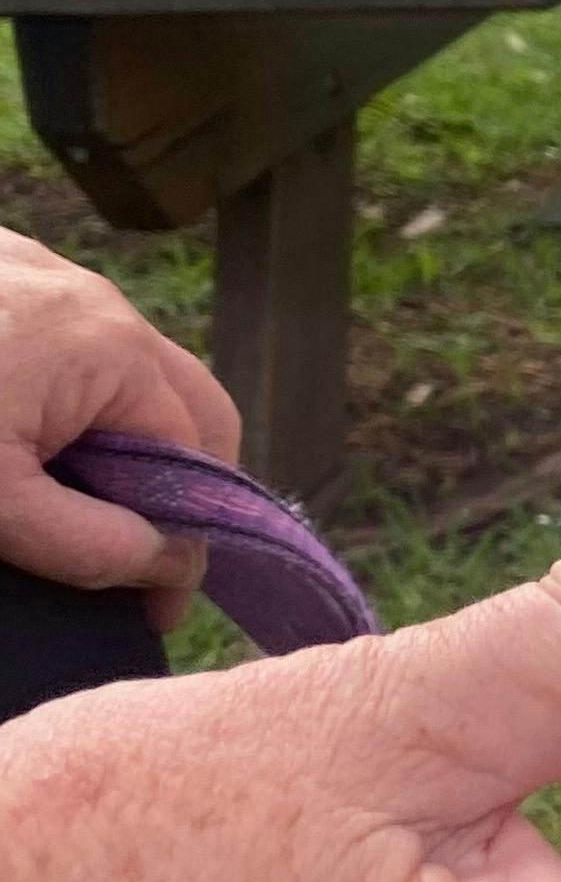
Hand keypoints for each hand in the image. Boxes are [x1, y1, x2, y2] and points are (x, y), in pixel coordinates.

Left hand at [0, 229, 239, 628]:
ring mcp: (40, 271)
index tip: (150, 610)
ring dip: (106, 440)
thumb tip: (168, 563)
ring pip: (115, 371)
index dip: (188, 539)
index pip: (198, 452)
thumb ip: (90, 544)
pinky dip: (53, 398)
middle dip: (169, 482)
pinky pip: (57, 341)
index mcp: (110, 349)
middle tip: (124, 556)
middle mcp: (93, 296)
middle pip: (178, 399)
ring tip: (48, 499)